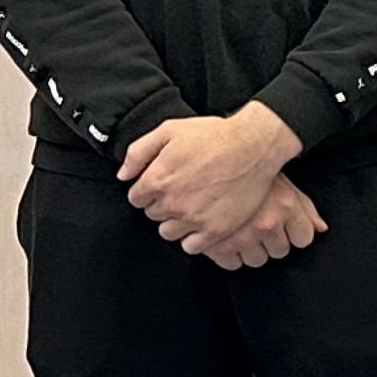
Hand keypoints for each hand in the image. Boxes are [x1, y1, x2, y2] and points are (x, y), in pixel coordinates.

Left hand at [120, 102, 300, 250]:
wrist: (253, 145)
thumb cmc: (213, 135)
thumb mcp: (169, 130)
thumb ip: (138, 152)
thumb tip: (123, 175)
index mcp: (157, 179)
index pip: (136, 198)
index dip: (148, 189)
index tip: (162, 184)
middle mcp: (172, 202)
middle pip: (153, 215)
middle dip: (162, 204)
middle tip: (181, 191)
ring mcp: (194, 218)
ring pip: (169, 232)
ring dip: (175, 222)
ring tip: (191, 207)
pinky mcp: (216, 229)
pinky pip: (192, 246)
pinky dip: (193, 238)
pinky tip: (201, 222)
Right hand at [190, 175, 324, 270]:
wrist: (207, 163)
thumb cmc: (245, 169)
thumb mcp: (281, 181)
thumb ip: (305, 207)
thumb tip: (321, 228)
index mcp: (286, 206)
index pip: (303, 239)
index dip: (294, 233)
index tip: (283, 226)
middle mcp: (267, 223)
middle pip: (280, 252)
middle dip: (271, 240)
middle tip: (258, 225)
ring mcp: (242, 236)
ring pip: (257, 260)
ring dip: (251, 249)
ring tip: (242, 230)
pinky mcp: (218, 246)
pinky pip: (232, 264)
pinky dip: (229, 254)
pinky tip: (227, 238)